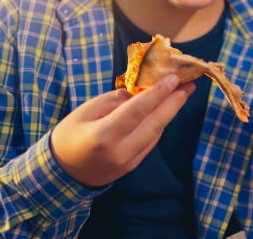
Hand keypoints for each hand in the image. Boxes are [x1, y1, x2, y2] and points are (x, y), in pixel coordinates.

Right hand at [50, 75, 194, 186]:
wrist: (62, 173)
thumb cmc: (70, 135)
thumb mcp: (85, 111)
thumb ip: (114, 100)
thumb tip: (141, 92)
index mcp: (104, 135)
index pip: (137, 111)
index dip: (158, 93)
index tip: (174, 78)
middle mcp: (120, 151)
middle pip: (155, 123)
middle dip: (175, 102)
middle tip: (190, 85)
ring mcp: (128, 161)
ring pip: (156, 132)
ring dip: (170, 112)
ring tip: (181, 93)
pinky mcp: (133, 166)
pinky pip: (151, 141)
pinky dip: (159, 123)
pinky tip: (165, 110)